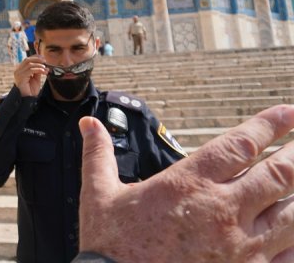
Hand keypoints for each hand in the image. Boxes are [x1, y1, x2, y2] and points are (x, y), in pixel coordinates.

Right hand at [13, 55, 46, 96]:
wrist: (27, 98)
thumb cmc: (31, 90)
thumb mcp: (36, 78)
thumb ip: (37, 71)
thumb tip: (43, 65)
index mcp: (21, 70)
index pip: (27, 60)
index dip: (35, 57)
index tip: (43, 58)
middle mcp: (18, 70)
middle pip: (27, 60)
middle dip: (37, 59)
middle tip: (45, 61)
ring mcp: (18, 73)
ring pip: (29, 64)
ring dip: (39, 65)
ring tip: (45, 69)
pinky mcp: (21, 77)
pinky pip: (30, 70)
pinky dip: (38, 70)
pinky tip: (43, 71)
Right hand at [78, 105, 293, 261]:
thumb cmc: (110, 246)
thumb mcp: (99, 194)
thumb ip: (98, 155)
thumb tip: (88, 125)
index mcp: (188, 185)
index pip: (240, 144)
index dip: (270, 124)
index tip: (289, 113)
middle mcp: (221, 211)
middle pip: (278, 174)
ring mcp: (240, 247)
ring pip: (291, 213)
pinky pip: (288, 254)